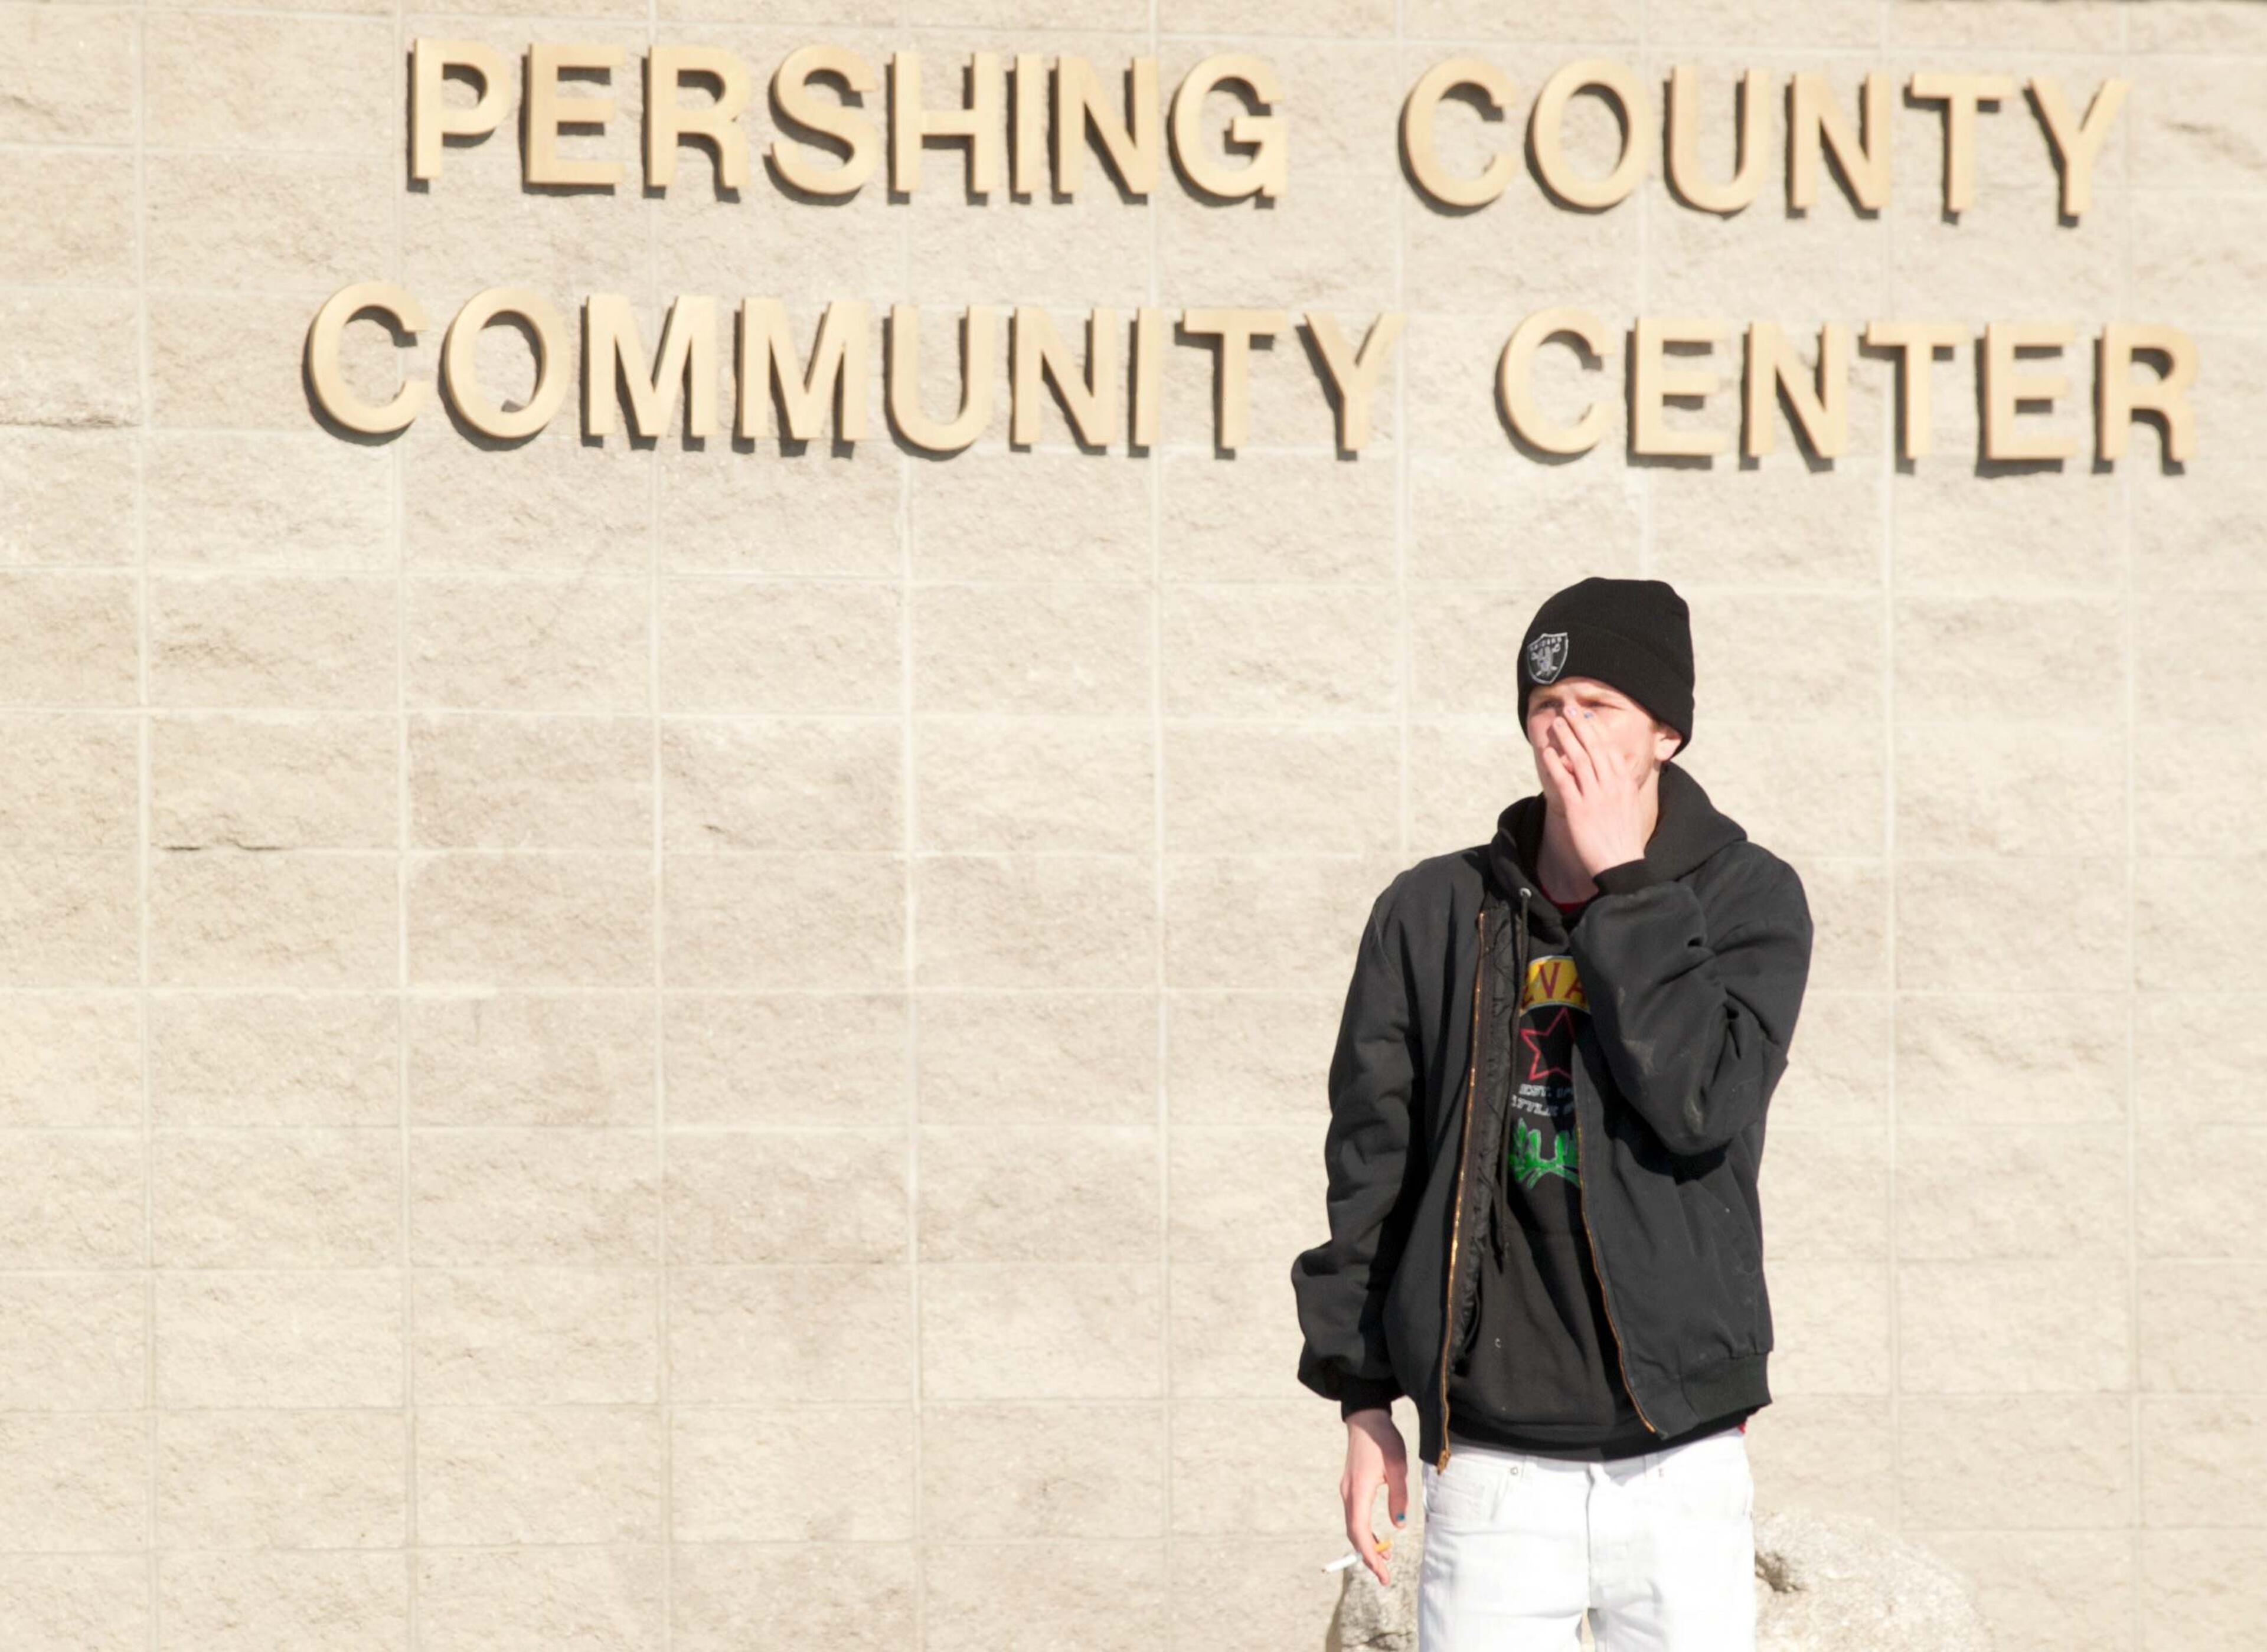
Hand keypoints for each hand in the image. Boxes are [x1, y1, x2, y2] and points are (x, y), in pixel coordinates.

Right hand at [1341, 1408, 1408, 1586]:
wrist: (1366, 1419)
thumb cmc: (1383, 1440)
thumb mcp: (1397, 1467)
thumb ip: (1398, 1496)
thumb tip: (1398, 1524)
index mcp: (1359, 1490)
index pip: (1359, 1530)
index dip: (1369, 1554)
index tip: (1381, 1572)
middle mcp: (1348, 1494)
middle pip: (1354, 1533)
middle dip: (1368, 1557)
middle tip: (1385, 1576)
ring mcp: (1348, 1491)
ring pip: (1353, 1526)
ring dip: (1367, 1545)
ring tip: (1386, 1559)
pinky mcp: (1351, 1488)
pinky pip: (1356, 1516)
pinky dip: (1365, 1532)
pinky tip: (1379, 1539)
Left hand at [1537, 708, 1650, 876]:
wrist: (1620, 863)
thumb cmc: (1623, 837)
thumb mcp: (1629, 804)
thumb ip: (1620, 785)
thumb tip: (1614, 769)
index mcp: (1624, 783)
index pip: (1609, 749)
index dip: (1596, 730)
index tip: (1586, 717)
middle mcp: (1611, 785)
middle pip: (1593, 748)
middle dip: (1580, 725)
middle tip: (1568, 708)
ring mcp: (1595, 796)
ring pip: (1578, 759)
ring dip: (1566, 738)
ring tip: (1556, 723)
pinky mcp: (1579, 809)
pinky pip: (1565, 781)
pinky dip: (1556, 764)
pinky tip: (1548, 752)